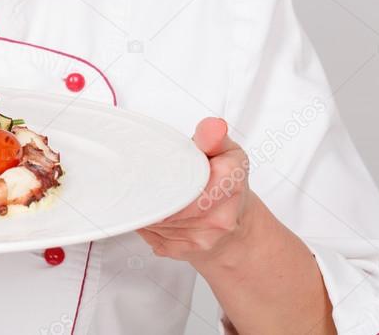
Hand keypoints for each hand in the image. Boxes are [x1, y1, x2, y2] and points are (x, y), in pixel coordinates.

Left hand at [136, 117, 255, 265]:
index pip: (187, 182)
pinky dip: (146, 221)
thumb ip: (213, 137)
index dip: (164, 178)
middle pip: (165, 201)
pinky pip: (149, 233)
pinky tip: (154, 211)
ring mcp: (199, 239)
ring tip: (151, 192)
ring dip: (146, 205)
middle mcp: (217, 218)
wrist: (237, 232)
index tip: (151, 171)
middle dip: (151, 190)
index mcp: (228, 184)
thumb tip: (212, 126)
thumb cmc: (229, 187)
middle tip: (141, 177)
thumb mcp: (228, 154)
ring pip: (153, 217)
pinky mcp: (181, 251)